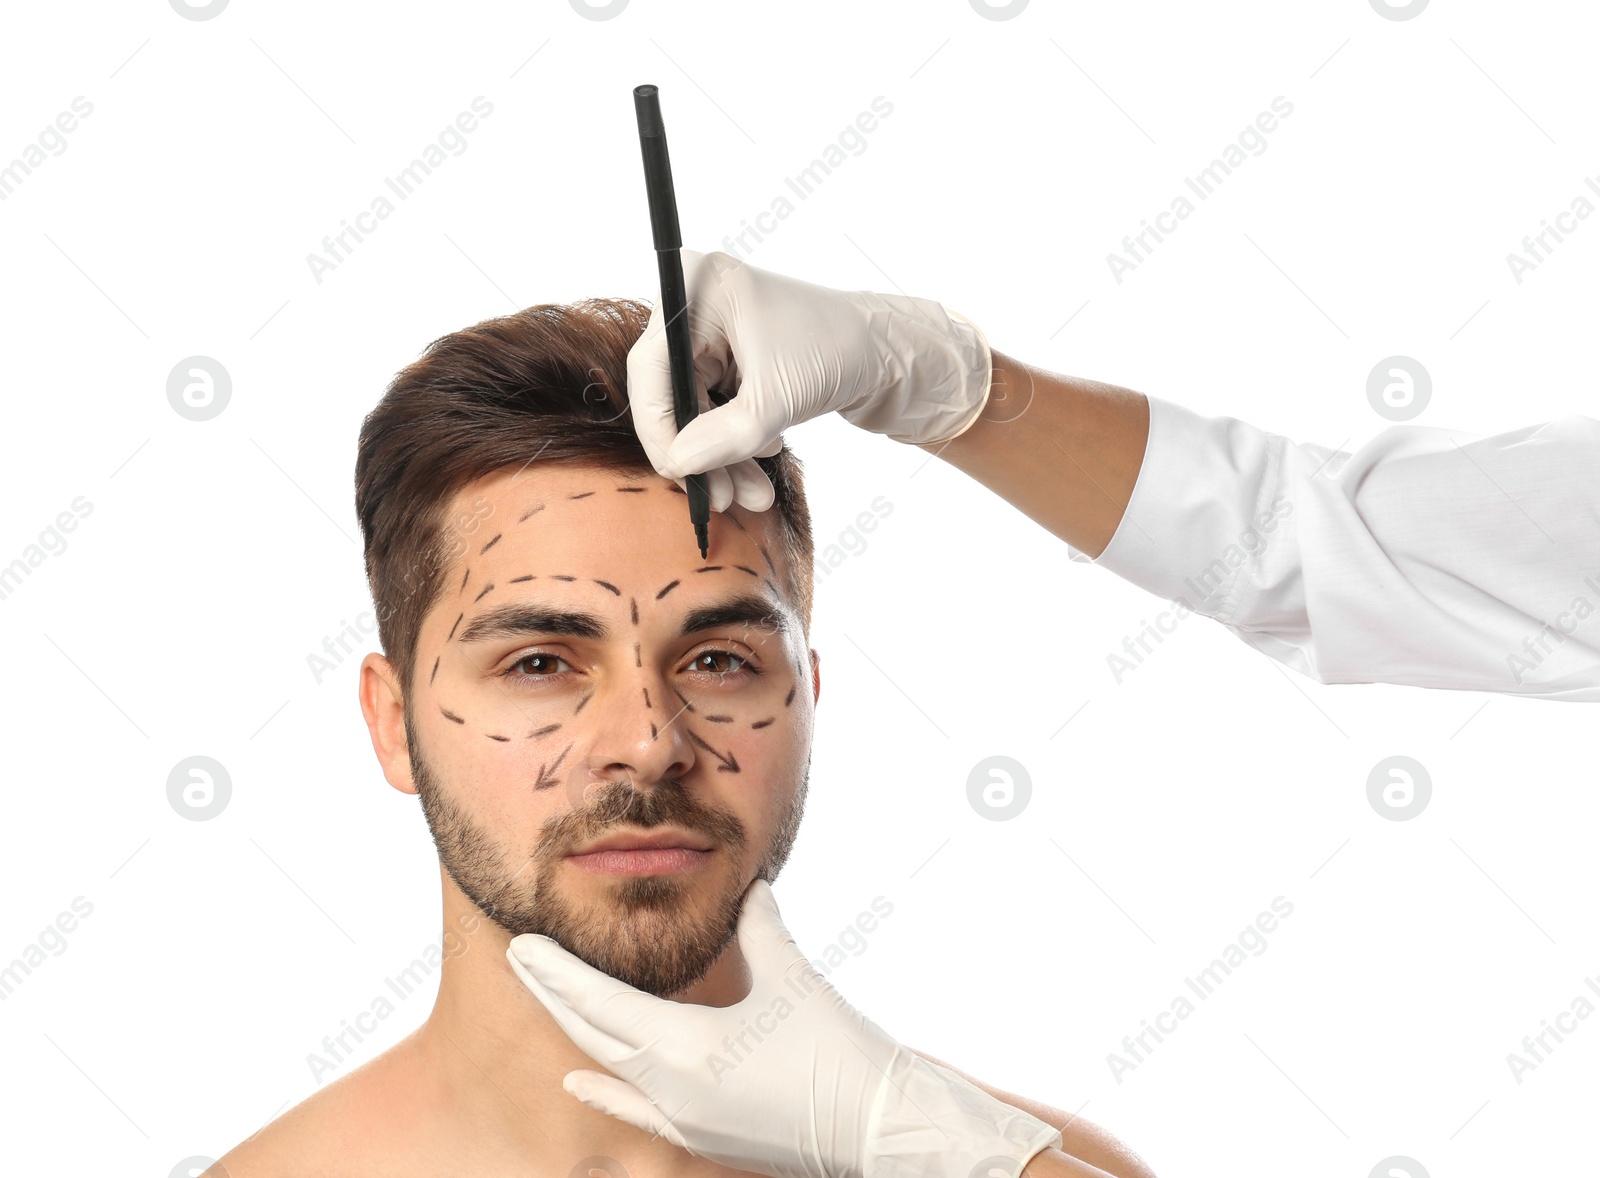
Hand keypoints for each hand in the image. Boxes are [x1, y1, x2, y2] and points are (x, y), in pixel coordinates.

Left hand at [506, 880, 1059, 1177]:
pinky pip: (635, 1108)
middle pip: (592, 1034)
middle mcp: (672, 1089)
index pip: (600, 1003)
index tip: (523, 944)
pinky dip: (603, 1088)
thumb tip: (751, 886)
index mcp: (686, 1048)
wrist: (878, 1127)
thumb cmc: (839, 1051)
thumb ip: (761, 928)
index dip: (558, 972)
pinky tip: (578, 1076)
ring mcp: (683, 1119)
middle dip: (553, 993)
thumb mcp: (793, 979)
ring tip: (545, 996)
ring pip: (610, 1066)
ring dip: (576, 1029)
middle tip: (519, 957)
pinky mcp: (701, 1136)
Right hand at [626, 250, 993, 511]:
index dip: (659, 428)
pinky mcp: (730, 355)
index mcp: (697, 287)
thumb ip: (723, 438)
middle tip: (719, 499)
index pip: (652, 367)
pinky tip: (764, 454)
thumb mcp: (777, 401)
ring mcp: (712, 330)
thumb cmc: (840, 352)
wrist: (890, 353)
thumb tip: (677, 465)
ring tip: (753, 493)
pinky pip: (713, 407)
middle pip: (671, 392)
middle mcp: (697, 302)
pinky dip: (734, 440)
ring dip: (720, 455)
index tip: (678, 474)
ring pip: (694, 408)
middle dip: (699, 451)